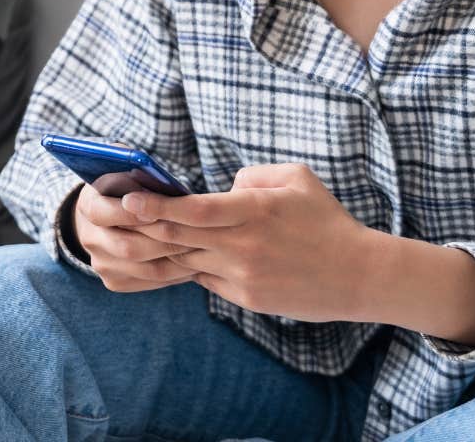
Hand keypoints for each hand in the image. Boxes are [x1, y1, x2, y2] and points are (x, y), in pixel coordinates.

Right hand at [69, 184, 195, 292]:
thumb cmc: (127, 189)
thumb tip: (159, 182)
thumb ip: (138, 176)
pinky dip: (176, 275)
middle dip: (166, 242)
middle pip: (128, 248)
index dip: (131, 214)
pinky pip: (151, 282)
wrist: (108, 219)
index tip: (158, 212)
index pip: (103, 213)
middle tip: (197, 236)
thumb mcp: (127, 174)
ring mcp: (101, 264)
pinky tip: (195, 264)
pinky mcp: (115, 281)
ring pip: (146, 270)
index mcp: (89, 206)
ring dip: (178, 262)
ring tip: (204, 251)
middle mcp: (90, 238)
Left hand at [124, 163, 375, 321]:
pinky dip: (194, 266)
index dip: (157, 205)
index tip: (129, 200)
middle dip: (143, 228)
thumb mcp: (296, 178)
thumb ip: (252, 176)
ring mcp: (244, 275)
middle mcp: (243, 245)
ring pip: (188, 261)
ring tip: (136, 237)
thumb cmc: (327, 220)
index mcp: (254, 210)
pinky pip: (207, 280)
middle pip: (180, 237)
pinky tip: (184, 255)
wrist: (360, 275)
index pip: (194, 209)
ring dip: (162, 249)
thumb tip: (221, 188)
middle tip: (114, 219)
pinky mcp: (247, 298)